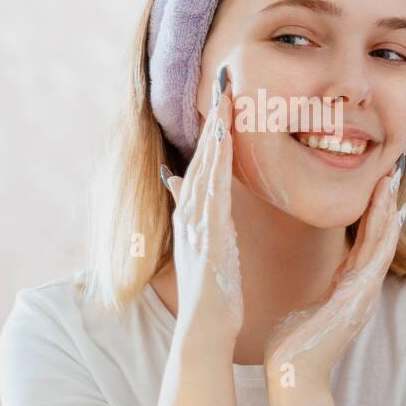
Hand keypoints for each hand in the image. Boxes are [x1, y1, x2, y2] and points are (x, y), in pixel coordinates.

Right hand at [160, 65, 242, 347]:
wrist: (205, 330)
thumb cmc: (213, 295)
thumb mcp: (206, 247)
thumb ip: (196, 216)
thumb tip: (179, 186)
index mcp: (198, 216)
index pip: (206, 162)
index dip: (215, 128)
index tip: (226, 95)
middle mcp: (192, 213)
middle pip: (204, 153)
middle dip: (215, 115)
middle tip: (224, 75)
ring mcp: (196, 221)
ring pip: (207, 163)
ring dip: (216, 127)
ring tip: (226, 91)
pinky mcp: (205, 232)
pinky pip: (211, 187)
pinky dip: (216, 160)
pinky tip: (224, 136)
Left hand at [264, 155, 405, 397]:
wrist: (292, 375)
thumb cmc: (291, 347)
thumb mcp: (305, 310)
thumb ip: (313, 295)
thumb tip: (306, 290)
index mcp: (347, 290)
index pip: (364, 245)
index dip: (370, 216)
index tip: (371, 188)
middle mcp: (361, 290)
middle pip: (378, 239)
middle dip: (383, 207)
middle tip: (387, 174)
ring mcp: (363, 294)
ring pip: (382, 244)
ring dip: (387, 212)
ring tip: (389, 183)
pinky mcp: (359, 298)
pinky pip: (376, 258)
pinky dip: (383, 233)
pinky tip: (387, 212)